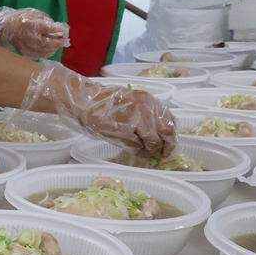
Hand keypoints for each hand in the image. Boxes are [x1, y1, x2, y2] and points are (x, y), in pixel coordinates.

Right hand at [0, 7, 69, 58]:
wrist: (4, 29)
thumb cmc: (20, 19)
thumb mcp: (33, 13)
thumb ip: (45, 20)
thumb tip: (57, 28)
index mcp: (28, 24)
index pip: (44, 28)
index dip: (56, 30)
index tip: (64, 30)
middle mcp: (26, 37)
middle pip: (45, 43)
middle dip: (57, 42)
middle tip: (64, 40)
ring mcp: (24, 47)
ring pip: (43, 51)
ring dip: (53, 48)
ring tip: (59, 44)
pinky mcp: (24, 53)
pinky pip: (39, 55)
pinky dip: (47, 52)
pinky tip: (51, 49)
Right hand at [21, 61, 175, 152]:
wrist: (84, 101)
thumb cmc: (103, 103)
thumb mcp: (130, 103)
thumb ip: (145, 114)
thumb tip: (157, 133)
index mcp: (149, 100)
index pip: (170, 119)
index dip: (171, 135)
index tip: (168, 144)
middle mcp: (147, 107)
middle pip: (167, 132)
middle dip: (166, 146)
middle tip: (162, 154)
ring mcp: (137, 117)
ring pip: (153, 141)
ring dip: (149, 151)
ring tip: (143, 153)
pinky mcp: (125, 129)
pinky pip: (137, 145)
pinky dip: (136, 150)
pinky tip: (130, 148)